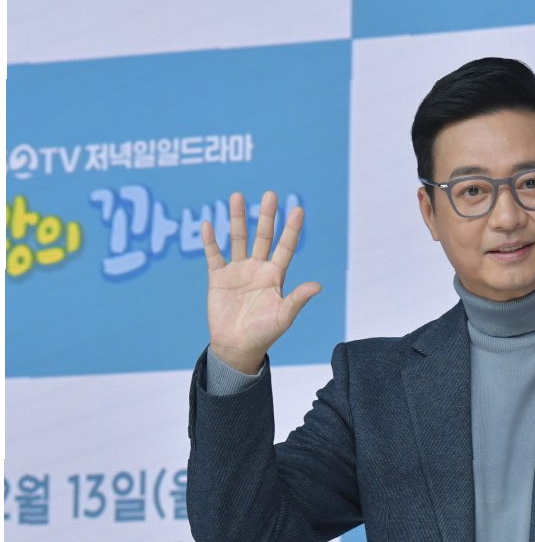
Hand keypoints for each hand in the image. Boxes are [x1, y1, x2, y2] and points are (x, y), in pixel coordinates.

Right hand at [202, 191, 322, 371]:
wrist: (237, 347)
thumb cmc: (263, 334)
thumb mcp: (283, 317)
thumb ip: (298, 299)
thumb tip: (318, 285)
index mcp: (275, 276)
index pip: (285, 247)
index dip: (291, 229)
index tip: (298, 209)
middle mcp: (257, 269)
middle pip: (263, 236)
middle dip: (267, 216)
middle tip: (270, 194)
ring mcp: (237, 271)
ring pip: (238, 239)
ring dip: (238, 219)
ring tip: (236, 196)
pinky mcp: (218, 278)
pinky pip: (213, 255)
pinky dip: (210, 241)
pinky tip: (208, 224)